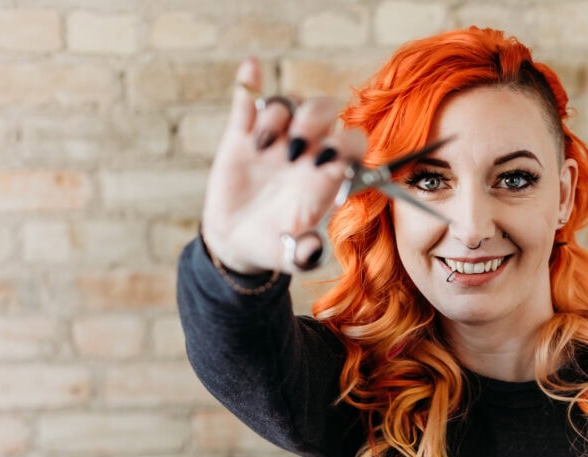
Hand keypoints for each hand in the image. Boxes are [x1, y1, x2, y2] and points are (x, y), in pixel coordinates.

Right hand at [201, 57, 366, 273]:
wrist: (236, 243)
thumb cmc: (273, 246)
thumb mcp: (288, 256)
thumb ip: (303, 253)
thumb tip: (312, 250)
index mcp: (324, 174)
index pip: (350, 142)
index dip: (345, 144)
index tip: (323, 162)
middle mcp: (304, 150)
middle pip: (322, 110)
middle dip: (313, 121)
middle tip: (294, 150)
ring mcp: (273, 140)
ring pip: (287, 102)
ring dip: (279, 114)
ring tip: (264, 145)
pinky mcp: (240, 136)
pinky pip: (246, 100)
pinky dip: (248, 82)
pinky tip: (251, 69)